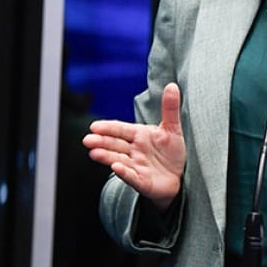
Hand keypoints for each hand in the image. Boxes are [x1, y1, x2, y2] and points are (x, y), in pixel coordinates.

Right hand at [83, 83, 185, 211]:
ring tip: (94, 153)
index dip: (108, 128)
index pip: (121, 130)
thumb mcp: (173, 128)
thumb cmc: (171, 152)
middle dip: (101, 142)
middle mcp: (134, 150)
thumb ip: (170, 108)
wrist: (179, 177)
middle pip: (114, 144)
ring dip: (106, 156)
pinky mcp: (141, 181)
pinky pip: (131, 176)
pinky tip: (116, 168)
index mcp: (139, 135)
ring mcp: (135, 166)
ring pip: (118, 159)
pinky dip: (124, 172)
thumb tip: (172, 85)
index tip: (94, 126)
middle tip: (87, 140)